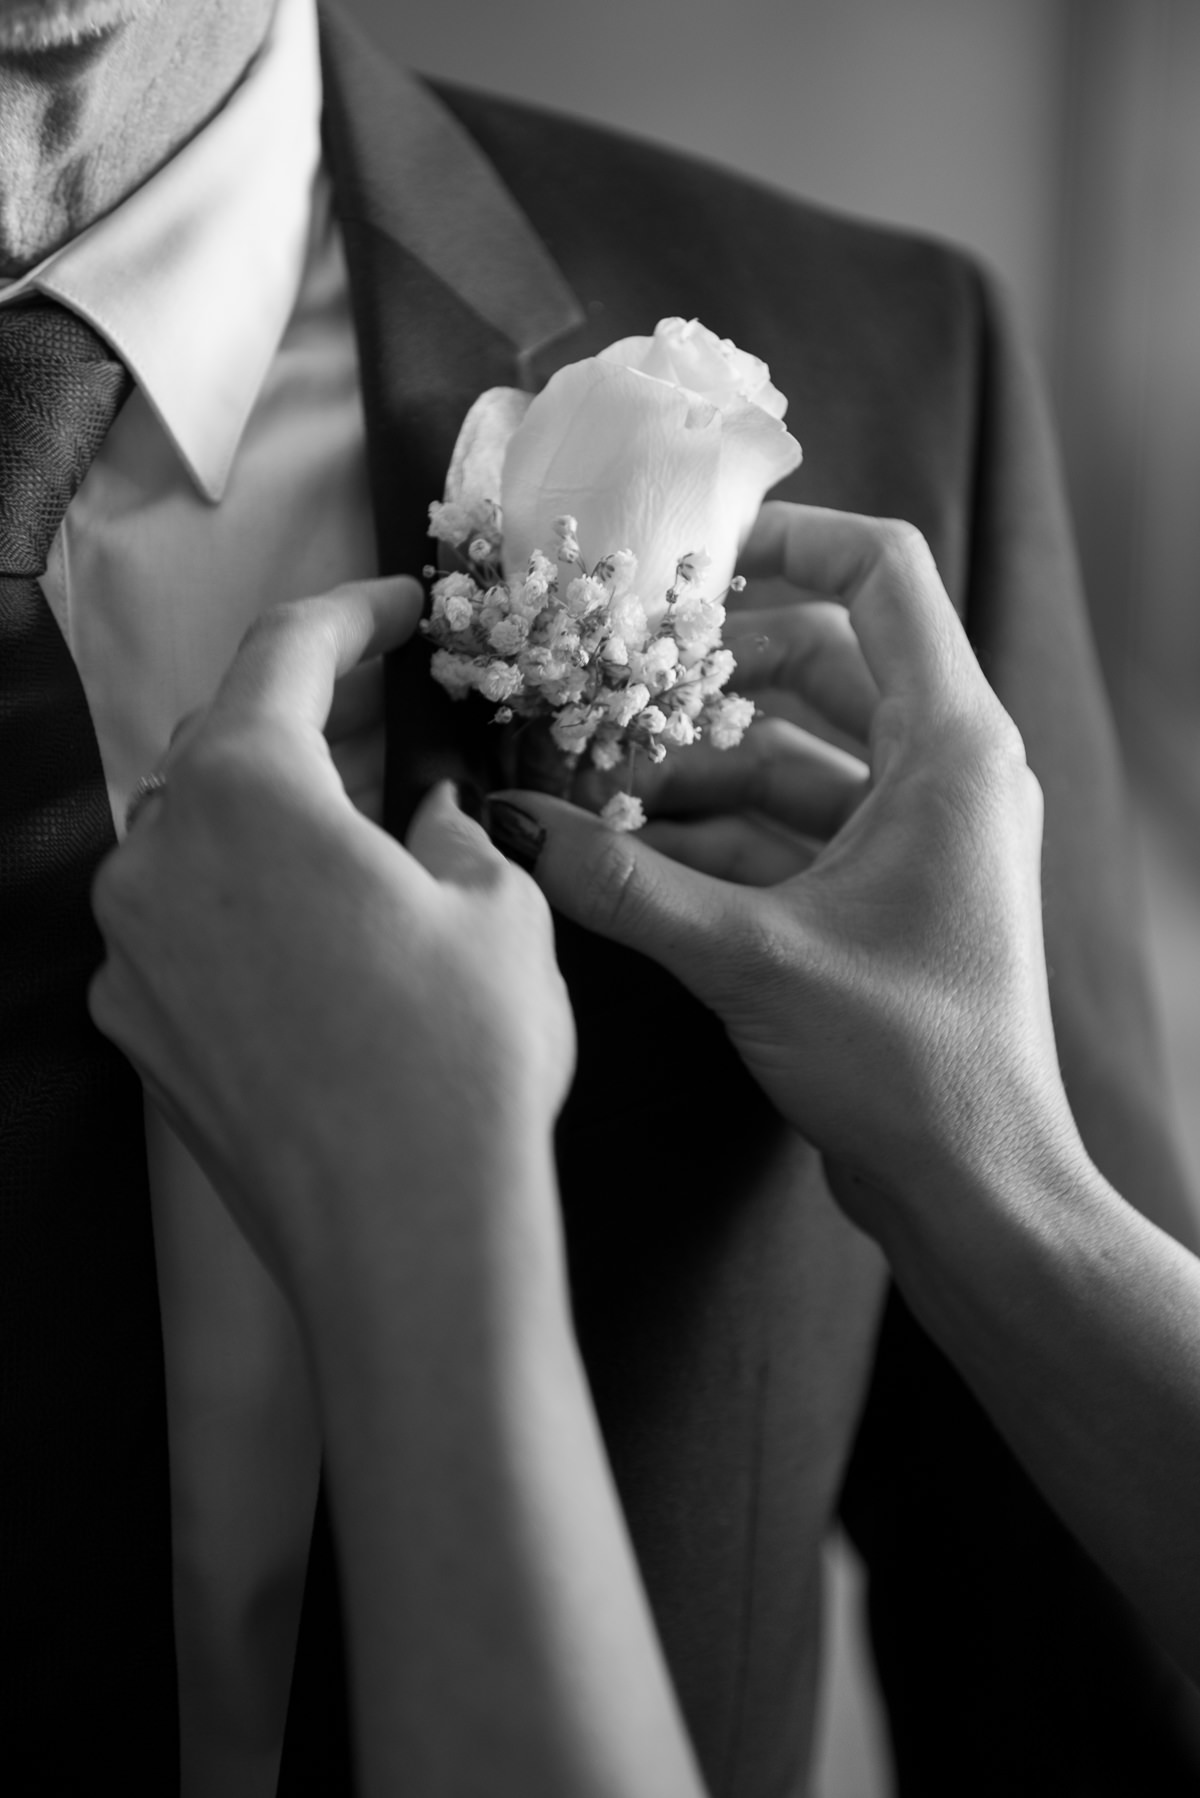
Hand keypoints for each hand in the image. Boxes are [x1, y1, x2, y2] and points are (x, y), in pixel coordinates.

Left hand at [90, 576, 574, 1301]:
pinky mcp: (137, 1031)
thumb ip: (448, 828)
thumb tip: (424, 816)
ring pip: (196, 840)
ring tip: (362, 843)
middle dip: (307, 722)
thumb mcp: (498, 904)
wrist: (405, 1237)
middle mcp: (156, 856)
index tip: (400, 609)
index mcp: (243, 790)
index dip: (351, 615)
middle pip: (225, 745)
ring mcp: (129, 951)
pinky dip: (244, 908)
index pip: (283, 654)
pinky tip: (322, 945)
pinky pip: (185, 930)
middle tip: (390, 722)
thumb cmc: (461, 1056)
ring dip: (273, 820)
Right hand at [496, 502, 1077, 1220]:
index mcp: (951, 749)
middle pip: (817, 664)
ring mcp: (910, 838)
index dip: (790, 538)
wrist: (973, 1190)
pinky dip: (707, 836)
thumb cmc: (910, 1063)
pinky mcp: (875, 896)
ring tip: (589, 786)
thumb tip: (509, 826)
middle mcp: (941, 775)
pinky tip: (621, 855)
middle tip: (605, 684)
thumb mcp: (749, 957)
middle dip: (704, 677)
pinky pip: (782, 831)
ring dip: (690, 769)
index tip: (691, 552)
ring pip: (788, 757)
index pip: (884, 576)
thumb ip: (621, 887)